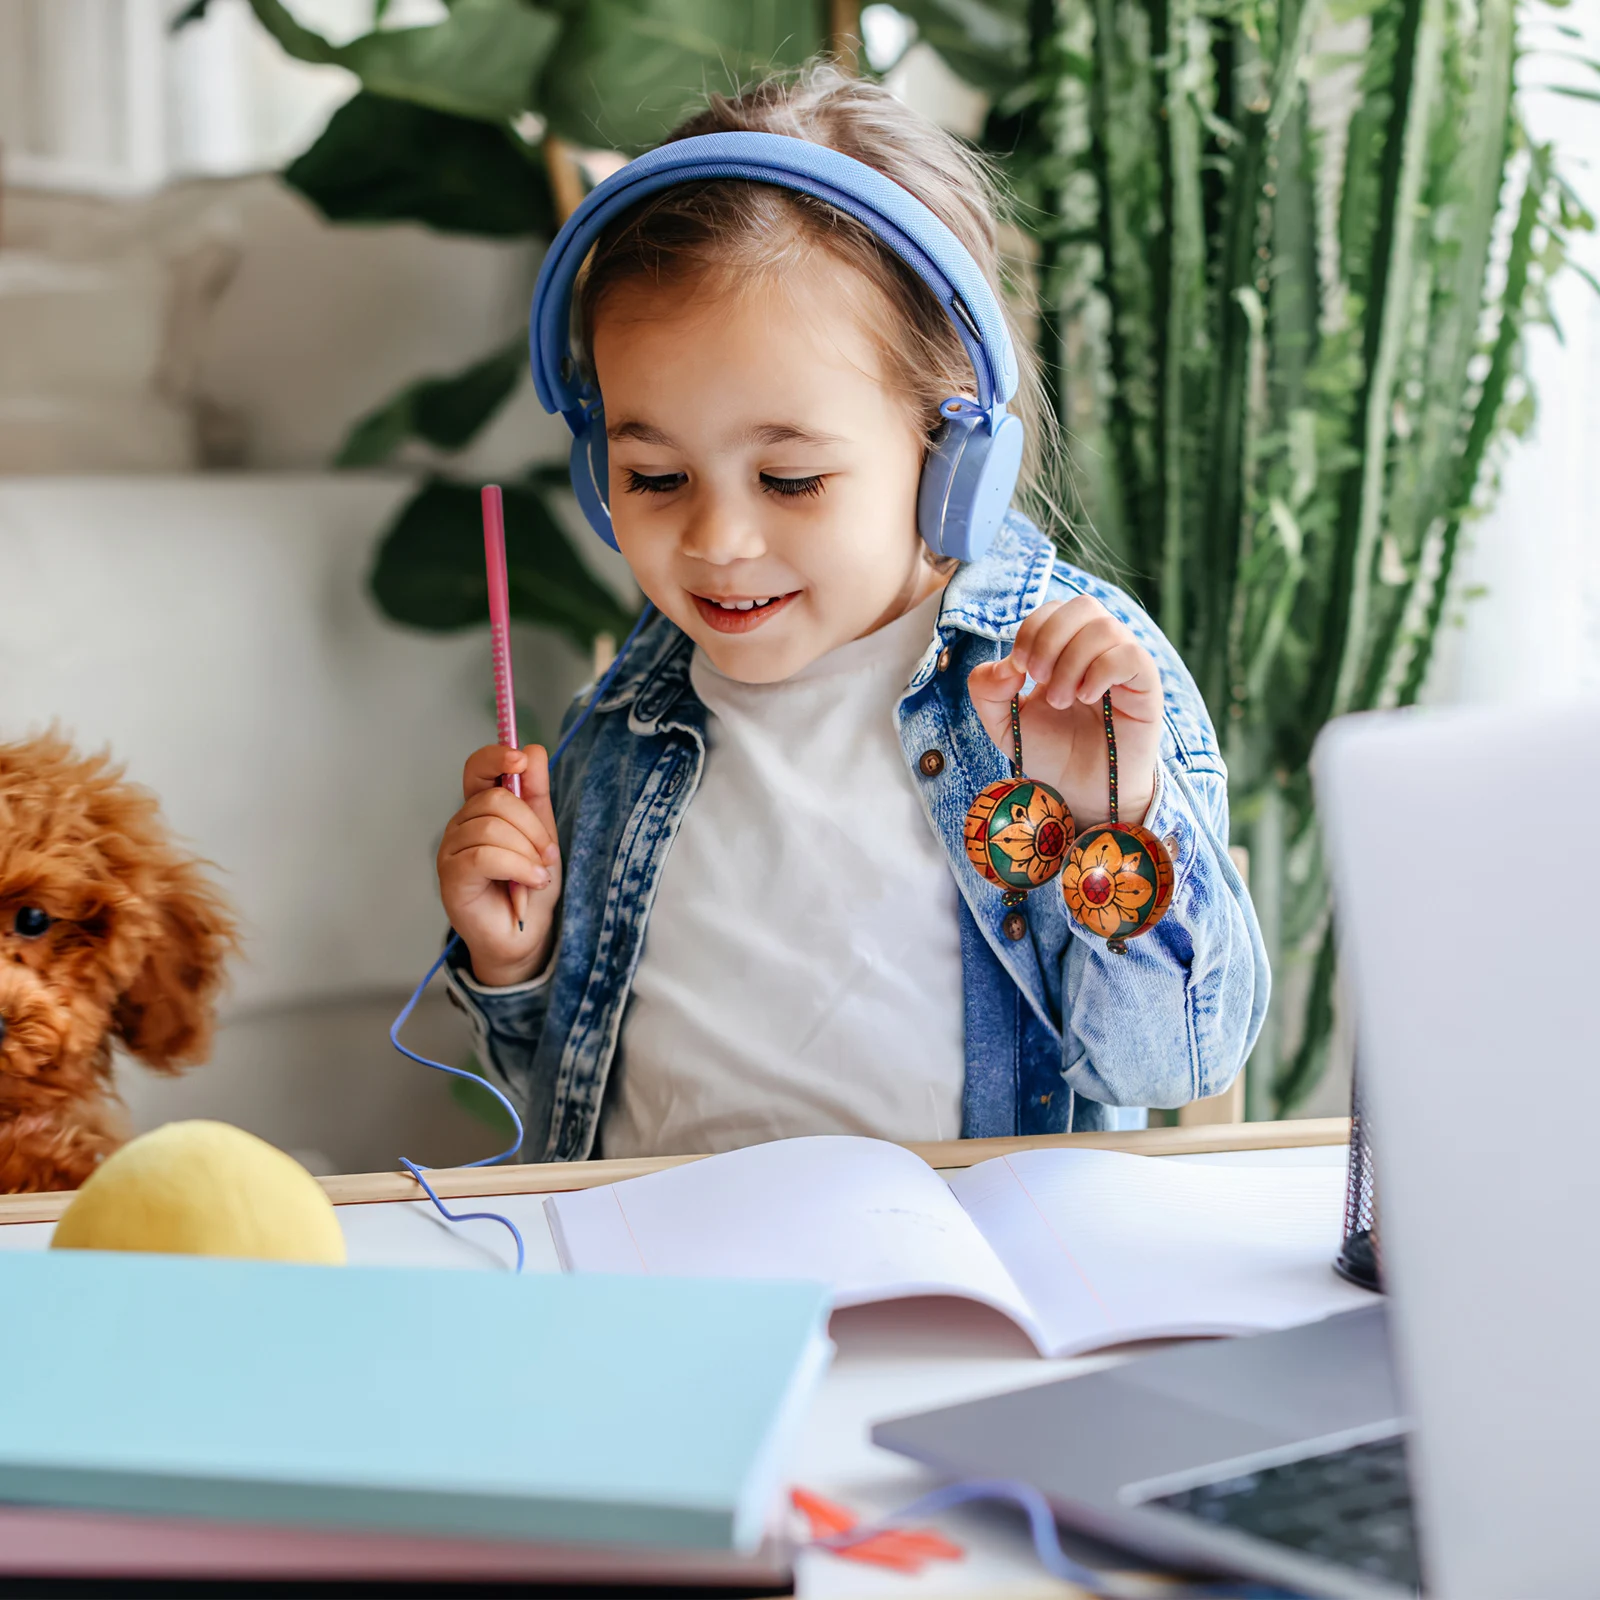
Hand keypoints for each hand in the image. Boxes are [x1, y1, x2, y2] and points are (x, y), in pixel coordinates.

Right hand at [437, 744, 560, 987]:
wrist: (526, 931)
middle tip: (548, 854)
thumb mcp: (542, 832)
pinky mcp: (451, 876)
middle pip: (495, 799)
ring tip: (539, 874)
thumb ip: (536, 792)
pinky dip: (519, 868)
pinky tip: (532, 881)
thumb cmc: (529, 882)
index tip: (520, 761)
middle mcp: (461, 824)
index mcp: (481, 808)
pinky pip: (485, 856)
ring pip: (492, 827)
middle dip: (532, 826)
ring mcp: (451, 850)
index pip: (477, 768)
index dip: (496, 758)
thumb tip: (533, 750)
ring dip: (527, 852)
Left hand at [966, 597, 1162, 827]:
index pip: (1054, 610)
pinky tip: (1085, 698)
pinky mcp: (1146, 686)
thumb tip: (1005, 664)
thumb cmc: (1051, 753)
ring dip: (1072, 661)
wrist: (1082, 792)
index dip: (1032, 630)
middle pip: (1083, 605)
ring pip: (1105, 628)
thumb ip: (987, 690)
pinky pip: (1131, 654)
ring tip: (1061, 700)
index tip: (1019, 669)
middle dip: (1050, 637)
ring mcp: (1125, 665)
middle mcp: (1099, 649)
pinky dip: (1100, 671)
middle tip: (1037, 678)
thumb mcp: (1004, 723)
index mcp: (1067, 648)